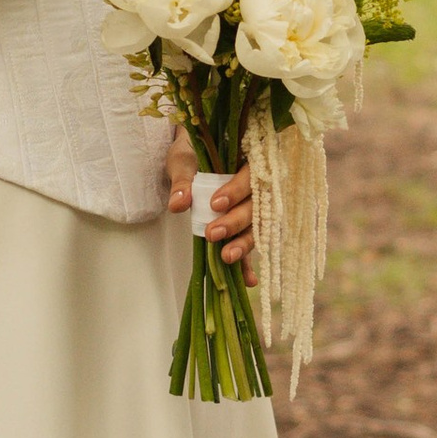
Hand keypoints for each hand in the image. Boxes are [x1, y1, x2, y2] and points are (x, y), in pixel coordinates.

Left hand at [167, 127, 253, 267]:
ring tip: (227, 258)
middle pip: (255, 206)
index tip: (215, 204)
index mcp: (247, 161)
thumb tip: (178, 204)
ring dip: (243, 244)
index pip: (249, 177)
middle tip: (213, 234)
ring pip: (256, 227)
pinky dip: (248, 263)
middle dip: (235, 222)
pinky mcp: (244, 226)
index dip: (236, 191)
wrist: (193, 156)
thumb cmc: (191, 155)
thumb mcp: (183, 162)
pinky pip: (248, 242)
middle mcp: (257, 186)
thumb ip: (182, 181)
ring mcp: (254, 208)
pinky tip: (248, 281)